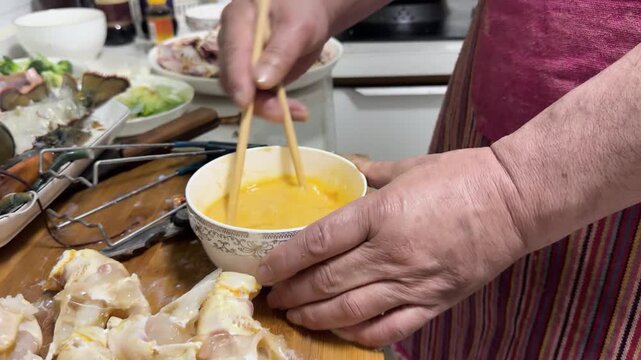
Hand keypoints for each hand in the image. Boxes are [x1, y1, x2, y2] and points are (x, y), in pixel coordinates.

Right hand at [218, 0, 330, 121]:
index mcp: (237, 20)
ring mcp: (241, 60)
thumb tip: (260, 82)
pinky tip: (296, 111)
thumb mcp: (297, 27)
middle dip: (256, 100)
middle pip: (234, 78)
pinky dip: (276, 107)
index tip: (245, 102)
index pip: (233, 52)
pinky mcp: (252, 75)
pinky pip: (258, 96)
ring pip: (245, 92)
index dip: (237, 79)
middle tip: (283, 113)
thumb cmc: (302, 9)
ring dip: (269, 108)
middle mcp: (232, 42)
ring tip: (298, 112)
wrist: (310, 11)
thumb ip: (279, 52)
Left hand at [256, 149, 527, 346]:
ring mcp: (413, 282)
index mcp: (382, 214)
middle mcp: (391, 252)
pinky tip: (340, 330)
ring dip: (316, 316)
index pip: (318, 242)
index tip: (266, 269)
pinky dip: (359, 333)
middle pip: (327, 281)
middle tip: (273, 296)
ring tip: (295, 316)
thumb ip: (371, 174)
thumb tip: (347, 169)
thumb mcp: (410, 167)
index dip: (285, 260)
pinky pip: (389, 328)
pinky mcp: (434, 301)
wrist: (516, 201)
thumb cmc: (465, 178)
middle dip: (293, 292)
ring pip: (350, 310)